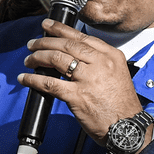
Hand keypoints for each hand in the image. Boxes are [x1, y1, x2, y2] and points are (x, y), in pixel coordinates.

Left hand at [17, 19, 149, 147]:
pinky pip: (50, 83)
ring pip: (56, 59)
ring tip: (29, 60)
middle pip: (66, 44)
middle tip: (32, 44)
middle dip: (44, 42)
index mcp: (110, 55)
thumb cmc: (121, 104)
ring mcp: (89, 79)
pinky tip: (25, 78)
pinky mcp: (78, 96)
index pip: (81, 36)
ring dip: (38, 58)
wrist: (128, 128)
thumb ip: (96, 60)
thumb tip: (70, 51)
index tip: (47, 25)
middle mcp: (100, 64)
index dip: (60, 29)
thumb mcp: (116, 72)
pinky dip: (34, 79)